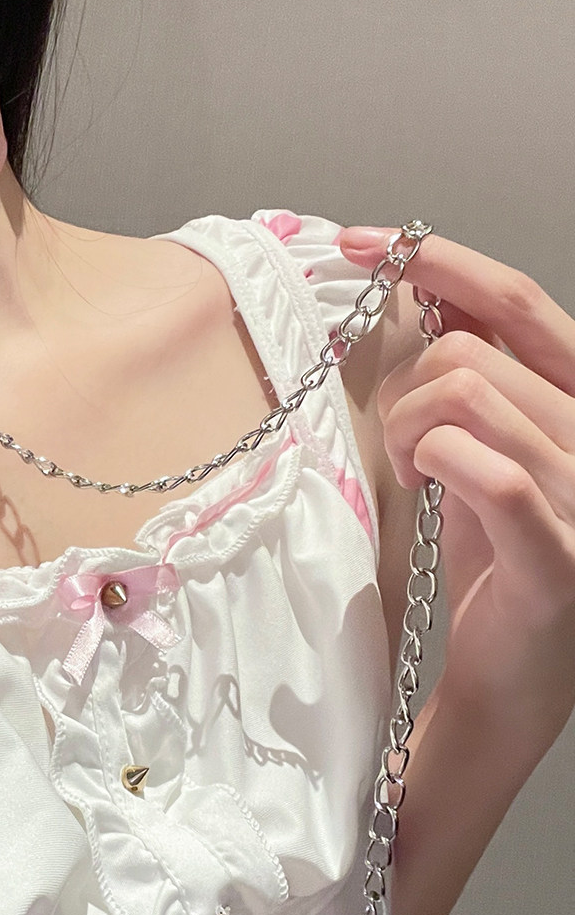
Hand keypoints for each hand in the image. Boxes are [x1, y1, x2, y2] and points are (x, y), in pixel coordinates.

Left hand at [338, 225, 574, 752]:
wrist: (511, 672)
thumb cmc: (490, 560)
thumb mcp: (476, 450)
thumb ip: (468, 381)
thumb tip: (426, 294)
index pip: (518, 301)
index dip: (441, 259)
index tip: (359, 242)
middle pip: (468, 351)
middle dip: (405, 394)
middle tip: (402, 449)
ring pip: (462, 395)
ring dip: (407, 434)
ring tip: (416, 478)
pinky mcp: (558, 554)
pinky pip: (486, 470)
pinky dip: (433, 464)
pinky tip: (426, 488)